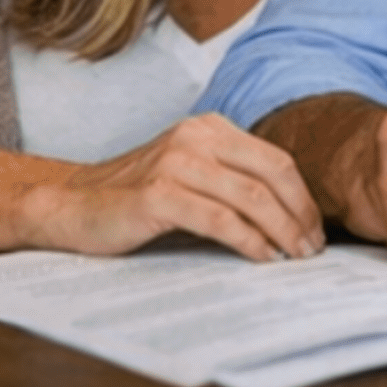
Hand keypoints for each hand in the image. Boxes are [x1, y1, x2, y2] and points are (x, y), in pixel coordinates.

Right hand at [0, 113, 324, 260]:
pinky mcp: (158, 194)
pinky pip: (219, 219)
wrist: (70, 207)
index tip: (316, 230)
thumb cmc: (136, 199)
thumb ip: (232, 181)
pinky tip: (262, 257)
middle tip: (313, 249)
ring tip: (295, 257)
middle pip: (272, 175)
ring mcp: (177, 162)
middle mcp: (196, 137)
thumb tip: (291, 217)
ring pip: (250, 197)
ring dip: (281, 231)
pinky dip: (248, 240)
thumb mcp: (191, 175)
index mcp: (210, 128)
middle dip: (300, 215)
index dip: (303, 197)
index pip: (276, 160)